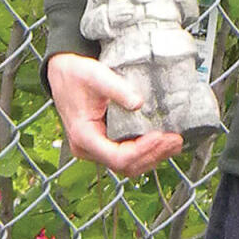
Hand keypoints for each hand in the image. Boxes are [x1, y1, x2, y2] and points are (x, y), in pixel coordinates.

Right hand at [46, 53, 183, 176]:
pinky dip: (145, 152)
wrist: (64, 73)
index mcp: (84, 136)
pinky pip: (126, 156)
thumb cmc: (76, 75)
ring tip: (174, 143)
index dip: (142, 150)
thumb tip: (139, 103)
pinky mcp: (103, 143)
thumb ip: (118, 89)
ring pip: (127, 165)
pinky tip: (162, 143)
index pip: (117, 157)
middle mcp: (88, 148)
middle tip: (175, 140)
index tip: (161, 136)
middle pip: (125, 165)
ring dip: (152, 156)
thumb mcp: (96, 76)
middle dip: (153, 154)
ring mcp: (95, 148)